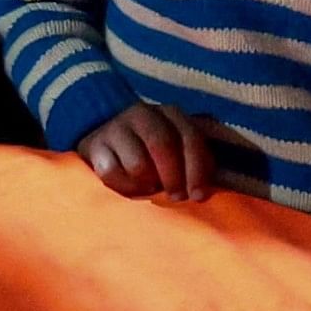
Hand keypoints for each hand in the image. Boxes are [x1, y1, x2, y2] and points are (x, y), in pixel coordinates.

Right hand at [79, 101, 217, 203]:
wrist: (106, 136)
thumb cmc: (152, 150)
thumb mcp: (179, 148)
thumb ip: (197, 160)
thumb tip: (215, 185)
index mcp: (170, 114)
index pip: (190, 138)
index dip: (197, 170)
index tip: (198, 196)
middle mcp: (143, 114)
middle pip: (163, 146)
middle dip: (173, 178)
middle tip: (175, 196)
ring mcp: (117, 127)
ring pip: (138, 164)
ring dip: (147, 184)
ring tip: (149, 187)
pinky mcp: (95, 145)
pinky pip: (112, 173)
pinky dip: (124, 186)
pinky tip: (129, 185)